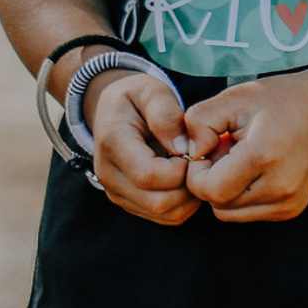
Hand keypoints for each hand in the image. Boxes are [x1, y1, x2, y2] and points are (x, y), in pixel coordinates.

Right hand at [85, 71, 199, 225]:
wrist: (113, 110)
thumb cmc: (137, 97)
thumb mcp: (151, 90)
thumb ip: (165, 114)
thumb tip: (183, 148)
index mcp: (112, 142)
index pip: (149, 174)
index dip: (180, 168)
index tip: (194, 149)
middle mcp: (108, 174)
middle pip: (158, 202)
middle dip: (188, 186)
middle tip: (199, 161)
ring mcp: (116, 192)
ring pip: (163, 214)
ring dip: (188, 197)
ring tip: (193, 167)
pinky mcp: (128, 202)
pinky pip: (163, 217)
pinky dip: (182, 203)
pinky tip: (186, 178)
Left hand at [182, 69, 307, 222]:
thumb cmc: (278, 99)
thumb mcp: (234, 98)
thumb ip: (199, 122)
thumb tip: (189, 154)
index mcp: (264, 156)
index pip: (210, 190)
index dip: (198, 171)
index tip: (208, 147)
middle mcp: (279, 188)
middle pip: (218, 205)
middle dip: (211, 179)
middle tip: (225, 149)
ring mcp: (288, 203)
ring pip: (231, 214)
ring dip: (226, 190)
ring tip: (240, 158)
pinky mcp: (291, 209)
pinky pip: (249, 213)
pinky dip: (242, 195)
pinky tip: (254, 168)